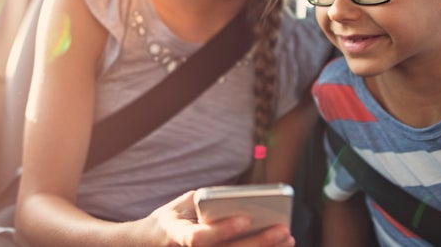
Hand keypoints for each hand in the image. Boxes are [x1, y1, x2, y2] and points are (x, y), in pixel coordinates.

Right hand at [149, 190, 295, 246]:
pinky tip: (278, 246)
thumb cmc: (174, 219)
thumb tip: (240, 199)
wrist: (152, 244)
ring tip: (287, 239)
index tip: (246, 218)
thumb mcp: (182, 204)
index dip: (222, 230)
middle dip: (258, 242)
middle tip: (283, 230)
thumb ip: (207, 201)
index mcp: (176, 237)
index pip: (199, 238)